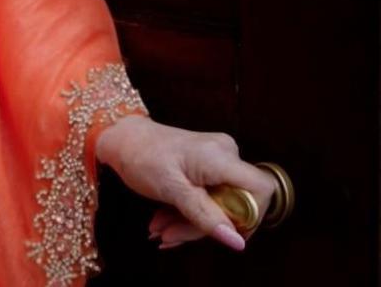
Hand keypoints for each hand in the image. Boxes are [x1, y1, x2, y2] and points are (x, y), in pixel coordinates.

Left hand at [93, 114, 278, 251]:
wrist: (119, 138)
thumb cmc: (141, 156)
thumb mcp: (171, 190)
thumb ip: (205, 215)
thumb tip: (237, 242)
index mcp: (221, 157)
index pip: (261, 189)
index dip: (250, 216)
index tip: (223, 233)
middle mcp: (225, 155)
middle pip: (235, 203)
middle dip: (202, 226)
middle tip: (169, 237)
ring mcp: (216, 161)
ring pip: (217, 204)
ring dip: (189, 223)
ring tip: (159, 230)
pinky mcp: (206, 167)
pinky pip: (206, 197)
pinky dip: (186, 212)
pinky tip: (163, 221)